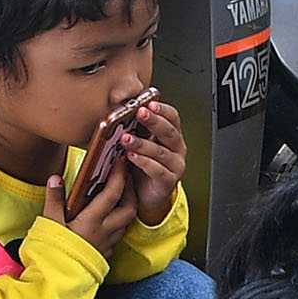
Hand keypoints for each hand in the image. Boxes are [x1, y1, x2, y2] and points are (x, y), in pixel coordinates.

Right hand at [56, 131, 145, 253]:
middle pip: (129, 207)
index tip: (120, 161)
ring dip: (127, 206)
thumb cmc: (51, 253)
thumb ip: (54, 199)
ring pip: (126, 222)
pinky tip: (110, 218)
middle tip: (125, 176)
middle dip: (131, 190)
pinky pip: (117, 235)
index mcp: (92, 221)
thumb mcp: (49, 222)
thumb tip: (55, 178)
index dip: (119, 175)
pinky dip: (118, 223)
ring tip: (120, 194)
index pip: (113, 193)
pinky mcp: (104, 254)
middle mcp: (104, 232)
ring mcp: (106, 244)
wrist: (55, 281)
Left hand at [108, 91, 185, 224]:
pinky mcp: (168, 182)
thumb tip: (121, 110)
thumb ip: (136, 128)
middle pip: (169, 132)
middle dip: (153, 121)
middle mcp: (177, 150)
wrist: (142, 195)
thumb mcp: (139, 143)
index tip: (149, 103)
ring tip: (126, 138)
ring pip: (161, 151)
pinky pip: (157, 170)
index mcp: (171, 136)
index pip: (173, 118)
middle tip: (139, 113)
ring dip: (142, 143)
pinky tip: (131, 156)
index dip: (162, 110)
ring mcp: (175, 166)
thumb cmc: (140, 166)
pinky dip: (143, 162)